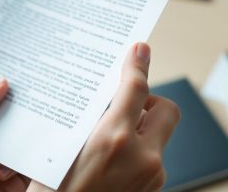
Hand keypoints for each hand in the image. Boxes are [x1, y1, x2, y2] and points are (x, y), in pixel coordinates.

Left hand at [0, 79, 29, 191]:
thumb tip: (0, 84)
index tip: (14, 75)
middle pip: (5, 119)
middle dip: (15, 109)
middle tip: (27, 93)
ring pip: (20, 138)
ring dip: (18, 136)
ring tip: (7, 139)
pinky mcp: (12, 180)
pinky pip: (28, 162)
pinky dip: (23, 159)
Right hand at [28, 43, 180, 191]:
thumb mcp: (61, 152)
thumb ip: (87, 122)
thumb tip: (103, 99)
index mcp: (112, 141)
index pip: (135, 89)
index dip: (137, 64)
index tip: (139, 50)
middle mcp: (141, 157)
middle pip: (166, 109)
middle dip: (150, 100)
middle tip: (128, 104)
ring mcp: (153, 175)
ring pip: (159, 135)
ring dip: (142, 128)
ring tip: (113, 136)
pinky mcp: (154, 188)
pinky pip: (153, 155)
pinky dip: (139, 149)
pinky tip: (116, 159)